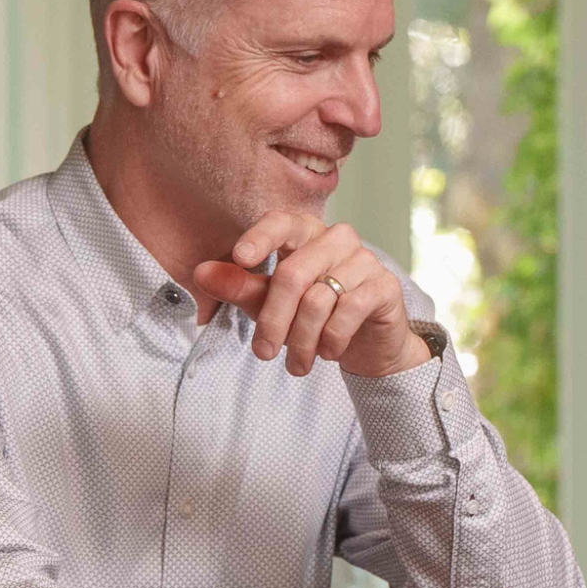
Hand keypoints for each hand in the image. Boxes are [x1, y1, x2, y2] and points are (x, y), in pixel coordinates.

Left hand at [194, 212, 430, 377]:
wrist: (367, 345)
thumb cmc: (314, 317)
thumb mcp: (270, 304)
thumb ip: (240, 287)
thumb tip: (201, 272)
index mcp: (305, 234)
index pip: (281, 222)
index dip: (260, 237)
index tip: (240, 257)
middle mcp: (336, 239)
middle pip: (293, 274)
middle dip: (274, 320)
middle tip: (263, 354)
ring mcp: (364, 259)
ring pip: (319, 298)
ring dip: (302, 340)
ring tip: (297, 365)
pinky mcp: (384, 285)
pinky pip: (349, 309)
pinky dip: (332, 339)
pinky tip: (328, 353)